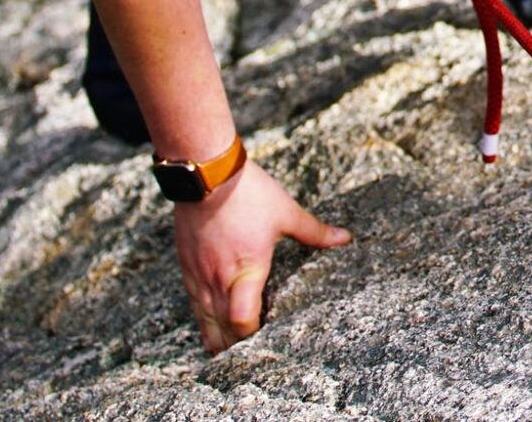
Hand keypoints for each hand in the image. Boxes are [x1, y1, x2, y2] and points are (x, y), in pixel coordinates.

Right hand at [174, 160, 352, 352]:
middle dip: (236, 346)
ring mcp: (200, 275)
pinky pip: (193, 304)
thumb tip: (345, 238)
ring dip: (216, 339)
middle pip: (224, 330)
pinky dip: (202, 320)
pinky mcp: (186, 266)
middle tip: (248, 356)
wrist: (206, 174)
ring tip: (225, 354)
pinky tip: (208, 326)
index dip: (253, 335)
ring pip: (205, 321)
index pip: (244, 320)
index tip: (266, 338)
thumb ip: (314, 232)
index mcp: (247, 269)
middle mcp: (220, 278)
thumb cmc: (248, 193)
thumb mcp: (286, 212)